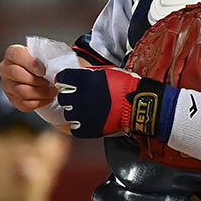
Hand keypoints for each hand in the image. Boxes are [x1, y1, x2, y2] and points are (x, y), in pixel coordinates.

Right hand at [0, 44, 57, 110]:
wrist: (37, 75)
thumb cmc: (39, 63)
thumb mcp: (41, 55)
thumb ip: (45, 57)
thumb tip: (54, 65)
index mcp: (12, 53)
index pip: (17, 55)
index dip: (31, 63)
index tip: (43, 71)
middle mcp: (6, 69)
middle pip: (17, 74)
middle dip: (38, 80)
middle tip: (50, 81)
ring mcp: (7, 85)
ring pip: (21, 91)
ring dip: (40, 92)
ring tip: (51, 90)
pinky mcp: (12, 99)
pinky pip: (24, 104)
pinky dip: (39, 102)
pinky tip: (47, 97)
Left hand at [54, 66, 174, 138]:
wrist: (139, 104)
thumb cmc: (126, 86)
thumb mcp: (107, 71)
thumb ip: (89, 72)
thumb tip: (78, 73)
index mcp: (84, 81)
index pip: (62, 78)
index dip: (64, 80)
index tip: (66, 82)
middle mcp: (80, 97)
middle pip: (62, 97)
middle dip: (68, 96)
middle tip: (76, 97)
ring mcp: (84, 114)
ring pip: (68, 113)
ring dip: (74, 111)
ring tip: (84, 110)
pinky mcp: (89, 128)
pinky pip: (75, 127)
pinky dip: (79, 124)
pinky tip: (86, 120)